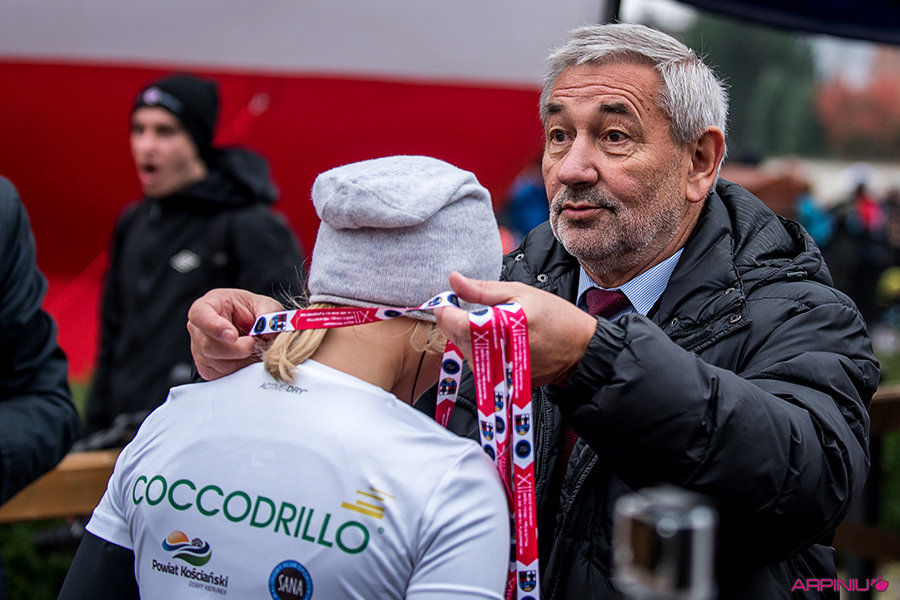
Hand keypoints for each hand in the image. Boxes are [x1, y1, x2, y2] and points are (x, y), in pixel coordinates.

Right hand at [187, 288, 283, 379]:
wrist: (255, 330)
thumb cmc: (253, 312)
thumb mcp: (266, 305)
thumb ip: (269, 312)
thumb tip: (267, 328)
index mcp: (208, 306)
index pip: (199, 315)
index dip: (215, 326)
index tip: (233, 336)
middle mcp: (199, 328)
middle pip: (208, 345)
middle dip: (237, 349)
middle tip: (254, 343)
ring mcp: (200, 350)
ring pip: (216, 364)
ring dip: (241, 360)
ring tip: (254, 349)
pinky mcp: (208, 369)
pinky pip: (222, 375)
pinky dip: (240, 370)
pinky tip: (248, 359)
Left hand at [435, 272, 596, 385]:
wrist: (579, 351)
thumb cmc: (555, 318)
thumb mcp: (520, 293)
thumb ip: (482, 289)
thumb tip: (453, 279)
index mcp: (498, 328)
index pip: (453, 322)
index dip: (444, 308)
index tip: (447, 298)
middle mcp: (493, 353)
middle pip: (454, 336)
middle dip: (454, 319)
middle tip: (469, 305)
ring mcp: (495, 369)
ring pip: (463, 349)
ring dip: (466, 333)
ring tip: (487, 320)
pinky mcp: (498, 378)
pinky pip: (476, 360)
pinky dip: (478, 346)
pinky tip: (494, 336)